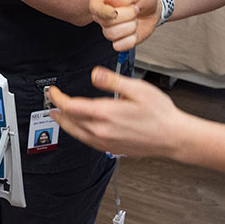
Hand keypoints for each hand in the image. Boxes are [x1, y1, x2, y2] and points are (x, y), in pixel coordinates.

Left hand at [48, 66, 183, 157]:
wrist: (172, 137)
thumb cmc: (159, 114)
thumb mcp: (138, 89)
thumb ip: (112, 81)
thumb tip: (95, 74)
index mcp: (106, 114)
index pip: (71, 107)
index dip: (58, 98)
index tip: (53, 91)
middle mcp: (102, 131)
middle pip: (69, 122)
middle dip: (57, 110)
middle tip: (52, 102)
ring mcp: (105, 142)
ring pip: (75, 134)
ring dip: (64, 123)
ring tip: (59, 115)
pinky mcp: (110, 148)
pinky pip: (86, 141)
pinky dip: (77, 133)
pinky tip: (79, 128)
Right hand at [89, 0, 160, 50]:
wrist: (152, 8)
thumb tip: (115, 8)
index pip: (94, 8)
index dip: (105, 12)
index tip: (116, 11)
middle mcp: (102, 15)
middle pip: (106, 22)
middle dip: (126, 17)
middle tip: (136, 10)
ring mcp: (109, 28)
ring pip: (111, 35)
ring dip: (130, 27)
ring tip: (136, 20)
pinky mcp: (117, 40)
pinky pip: (118, 46)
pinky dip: (130, 40)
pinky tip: (135, 32)